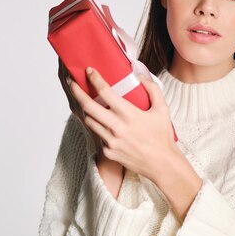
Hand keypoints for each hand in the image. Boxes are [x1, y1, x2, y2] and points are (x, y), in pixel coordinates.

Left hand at [67, 65, 177, 182]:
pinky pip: (97, 134)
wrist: (162, 164)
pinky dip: (97, 125)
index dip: (95, 79)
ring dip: (85, 109)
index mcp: (129, 115)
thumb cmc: (162, 136)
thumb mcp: (162, 109)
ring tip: (84, 100)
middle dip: (77, 91)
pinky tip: (99, 120)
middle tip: (72, 81)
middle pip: (88, 106)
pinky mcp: (108, 151)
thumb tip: (140, 75)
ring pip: (89, 120)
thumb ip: (152, 88)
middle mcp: (117, 127)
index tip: (89, 71)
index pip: (105, 92)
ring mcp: (110, 141)